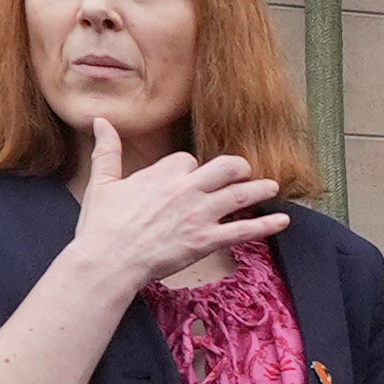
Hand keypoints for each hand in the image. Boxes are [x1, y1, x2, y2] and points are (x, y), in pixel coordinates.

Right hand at [61, 117, 286, 292]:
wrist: (108, 261)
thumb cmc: (102, 227)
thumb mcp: (102, 183)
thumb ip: (107, 151)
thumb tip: (101, 121)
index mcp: (162, 173)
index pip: (188, 160)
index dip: (191, 169)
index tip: (189, 179)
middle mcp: (185, 190)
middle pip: (226, 167)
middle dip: (237, 168)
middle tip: (244, 172)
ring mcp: (198, 215)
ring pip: (239, 195)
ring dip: (259, 189)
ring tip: (273, 187)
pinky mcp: (205, 241)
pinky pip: (243, 231)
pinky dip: (266, 225)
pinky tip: (282, 221)